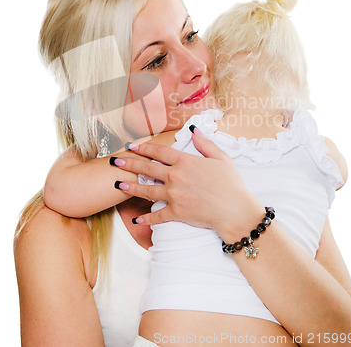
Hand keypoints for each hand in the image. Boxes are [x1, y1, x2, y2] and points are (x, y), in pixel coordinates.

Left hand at [111, 127, 263, 241]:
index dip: (144, 148)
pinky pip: (157, 216)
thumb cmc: (231, 184)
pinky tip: (137, 219)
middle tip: (116, 162)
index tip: (132, 146)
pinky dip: (146, 219)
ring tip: (118, 185)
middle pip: (147, 169)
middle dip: (130, 164)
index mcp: (185, 162)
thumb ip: (205, 143)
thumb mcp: (221, 158)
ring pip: (147, 190)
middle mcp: (176, 177)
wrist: (234, 210)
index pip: (160, 152)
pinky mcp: (176, 212)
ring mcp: (174, 195)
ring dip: (131, 188)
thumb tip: (194, 130)